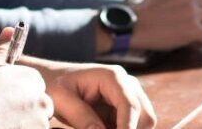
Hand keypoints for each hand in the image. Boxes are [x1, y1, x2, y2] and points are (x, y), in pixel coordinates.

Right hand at [0, 28, 52, 128]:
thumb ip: (1, 48)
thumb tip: (9, 29)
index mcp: (32, 79)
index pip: (34, 88)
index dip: (17, 96)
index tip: (1, 103)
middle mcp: (42, 100)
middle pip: (40, 108)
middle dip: (25, 113)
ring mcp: (40, 122)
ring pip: (36, 124)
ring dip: (22, 125)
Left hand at [32, 62, 156, 128]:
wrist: (56, 81)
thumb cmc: (56, 87)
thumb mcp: (61, 101)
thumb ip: (80, 116)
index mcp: (112, 77)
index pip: (131, 106)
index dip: (127, 128)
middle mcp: (128, 84)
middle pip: (146, 116)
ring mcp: (130, 95)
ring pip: (145, 123)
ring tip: (97, 128)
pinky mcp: (127, 106)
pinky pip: (135, 126)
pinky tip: (102, 128)